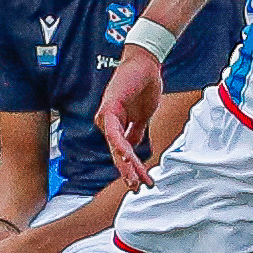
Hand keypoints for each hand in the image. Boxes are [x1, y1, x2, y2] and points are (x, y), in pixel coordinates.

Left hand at [94, 47, 168, 189]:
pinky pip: (114, 130)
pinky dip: (119, 144)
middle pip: (117, 153)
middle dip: (128, 171)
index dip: (130, 168)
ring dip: (126, 162)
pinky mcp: (109, 107)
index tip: (141, 182)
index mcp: (115, 125)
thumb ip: (135, 132)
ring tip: (135, 178)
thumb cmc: (143, 86)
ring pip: (115, 146)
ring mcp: (107, 115)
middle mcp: (108, 122)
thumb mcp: (142, 116)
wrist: (146, 65)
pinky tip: (125, 156)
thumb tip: (132, 149)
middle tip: (137, 187)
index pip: (122, 152)